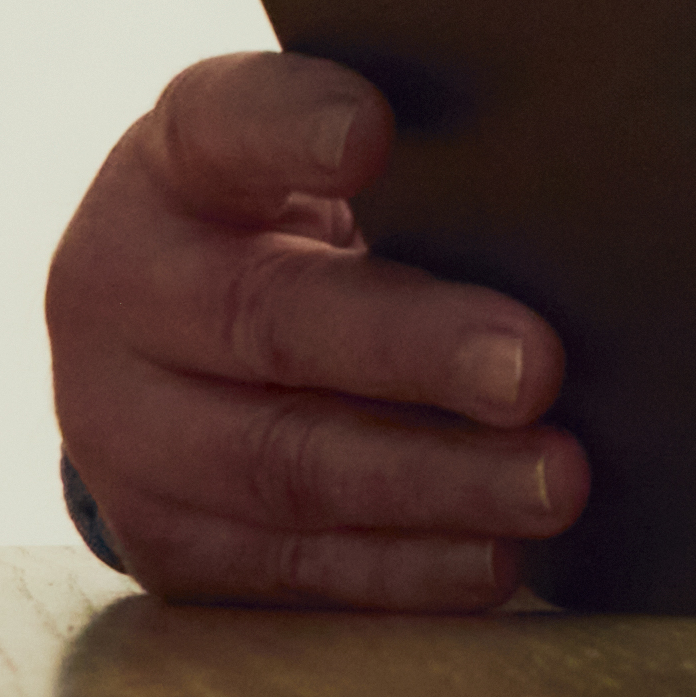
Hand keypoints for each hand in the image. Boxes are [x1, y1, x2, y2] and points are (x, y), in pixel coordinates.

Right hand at [42, 53, 576, 611]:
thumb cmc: (318, 237)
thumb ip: (419, 169)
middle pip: (263, 317)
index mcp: (173, 162)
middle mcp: (120, 288)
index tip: (371, 132)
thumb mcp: (339, 174)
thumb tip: (576, 199)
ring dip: (432, 481)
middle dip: (410, 350)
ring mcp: (122, 427)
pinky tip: (496, 560)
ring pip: (279, 463)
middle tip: (537, 367)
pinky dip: (403, 572)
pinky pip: (289, 567)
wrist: (191, 359)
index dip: (293, 128)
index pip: (224, 124)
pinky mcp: (164, 541)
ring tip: (554, 482)